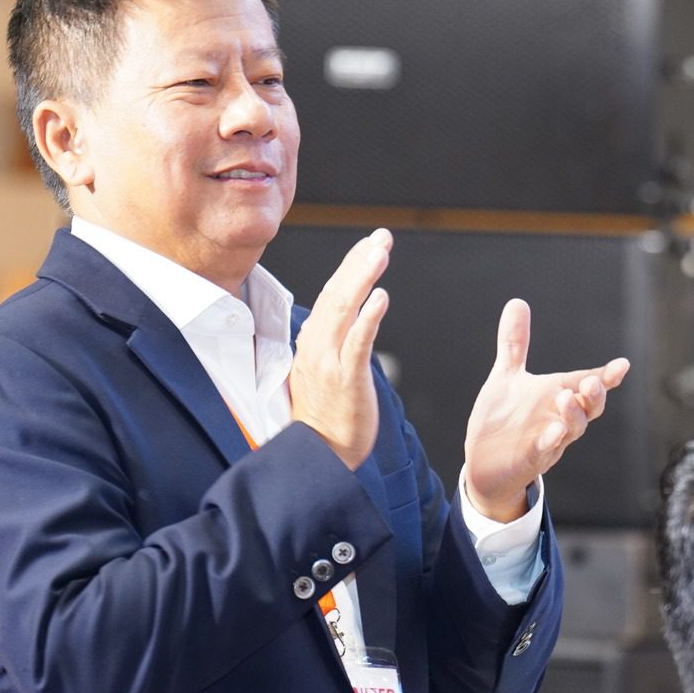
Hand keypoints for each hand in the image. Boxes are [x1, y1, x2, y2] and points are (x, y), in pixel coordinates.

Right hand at [290, 229, 392, 469]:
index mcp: (312, 343)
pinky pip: (357, 343)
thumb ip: (330, 344)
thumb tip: (343, 322)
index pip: (330, 295)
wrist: (320, 455)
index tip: (367, 246)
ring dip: (362, 277)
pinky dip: (367, 317)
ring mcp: (329, 362)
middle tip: (381, 238)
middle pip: (336, 294)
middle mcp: (316, 347)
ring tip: (380, 252)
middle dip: (359, 262)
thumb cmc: (325, 418)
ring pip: (344, 310)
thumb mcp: (321, 372)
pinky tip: (380, 297)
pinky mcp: (346, 379)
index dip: (350, 267)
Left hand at [462, 299, 630, 520]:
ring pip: (573, 429)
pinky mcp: (531, 459)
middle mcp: (558, 418)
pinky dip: (550, 441)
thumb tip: (517, 302)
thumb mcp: (506, 377)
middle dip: (594, 394)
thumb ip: (515, 343)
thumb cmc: (502, 421)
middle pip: (589, 407)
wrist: (482, 465)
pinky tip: (551, 432)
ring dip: (574, 414)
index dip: (606, 376)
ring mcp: (548, 440)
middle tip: (592, 381)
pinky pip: (546, 451)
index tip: (623, 365)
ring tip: (566, 397)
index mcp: (556, 396)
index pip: (587, 383)